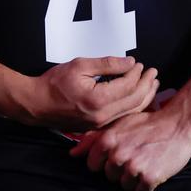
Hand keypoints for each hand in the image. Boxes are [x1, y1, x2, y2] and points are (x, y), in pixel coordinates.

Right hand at [20, 57, 158, 130]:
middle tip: (154, 73)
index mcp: (97, 100)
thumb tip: (130, 63)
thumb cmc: (54, 84)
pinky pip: (122, 117)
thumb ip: (107, 64)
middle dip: (146, 85)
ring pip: (131, 112)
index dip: (137, 74)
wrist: (36, 104)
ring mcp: (100, 124)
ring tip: (152, 84)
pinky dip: (133, 106)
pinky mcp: (97, 127)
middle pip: (134, 101)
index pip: (127, 86)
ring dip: (144, 97)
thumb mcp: (80, 65)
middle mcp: (102, 116)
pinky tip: (138, 98)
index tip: (140, 64)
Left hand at [70, 107, 190, 190]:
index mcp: (107, 140)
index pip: (92, 166)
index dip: (104, 162)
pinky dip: (147, 184)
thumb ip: (93, 139)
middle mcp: (118, 154)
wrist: (178, 124)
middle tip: (135, 155)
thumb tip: (73, 154)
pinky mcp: (150, 176)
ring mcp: (134, 166)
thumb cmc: (146, 124)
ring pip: (125, 185)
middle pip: (109, 177)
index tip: (117, 155)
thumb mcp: (118, 124)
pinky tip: (153, 168)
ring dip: (134, 178)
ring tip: (145, 161)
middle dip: (120, 170)